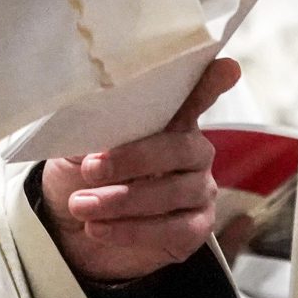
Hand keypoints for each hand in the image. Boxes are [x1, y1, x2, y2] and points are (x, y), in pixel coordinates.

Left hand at [43, 58, 239, 283]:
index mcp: (166, 120)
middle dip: (134, 159)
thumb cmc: (80, 174)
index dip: (210, 83)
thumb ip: (94, 128)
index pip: (194, 97)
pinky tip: (99, 229)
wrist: (70, 227)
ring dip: (123, 200)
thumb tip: (91, 113)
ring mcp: (198, 191)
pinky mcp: (195, 229)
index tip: (226, 67)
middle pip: (181, 148)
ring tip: (82, 205)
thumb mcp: (77, 146)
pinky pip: (174, 230)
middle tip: (91, 169)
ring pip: (174, 192)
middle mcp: (191, 152)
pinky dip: (133, 231)